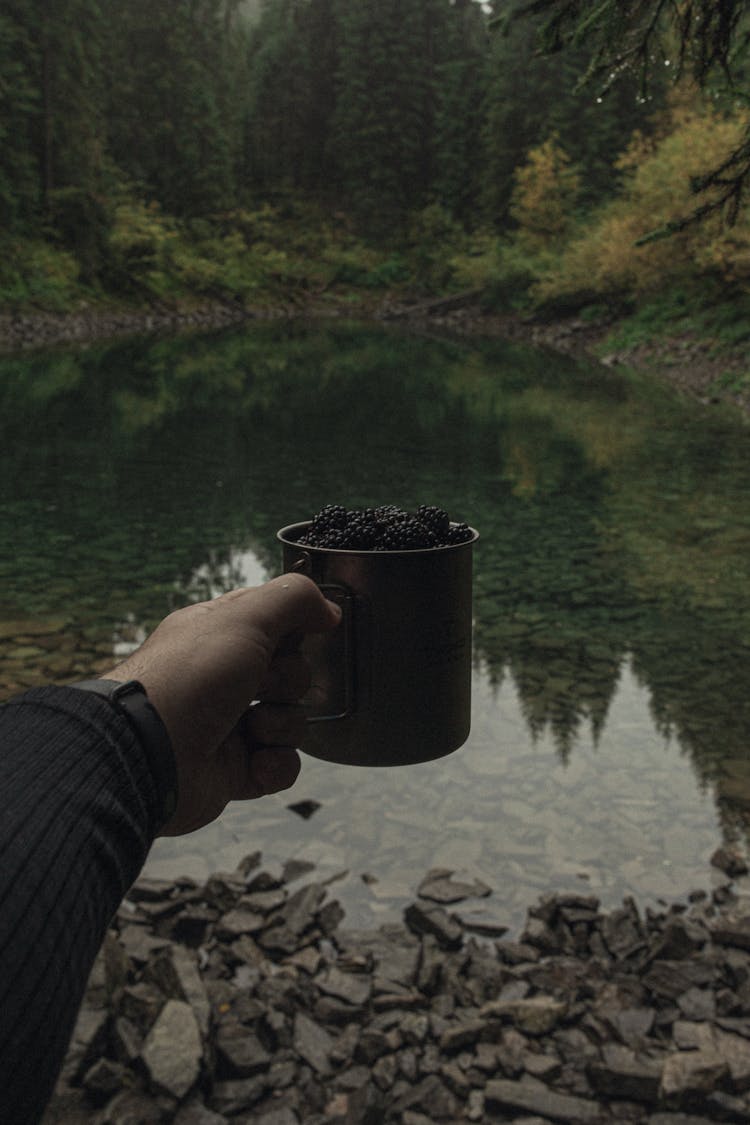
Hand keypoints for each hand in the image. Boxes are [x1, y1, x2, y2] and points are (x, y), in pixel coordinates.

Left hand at [103, 574, 340, 835]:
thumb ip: (294, 599)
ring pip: (291, 721)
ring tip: (252, 730)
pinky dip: (276, 765)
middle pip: (291, 675)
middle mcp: (223, 678)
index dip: (292, 631)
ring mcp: (229, 726)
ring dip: (281, 725)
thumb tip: (329, 610)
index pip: (275, 624)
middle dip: (287, 682)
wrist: (149, 753)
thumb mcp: (245, 617)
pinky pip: (282, 766)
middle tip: (260, 686)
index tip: (295, 636)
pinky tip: (257, 763)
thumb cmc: (191, 676)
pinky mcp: (235, 771)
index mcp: (219, 636)